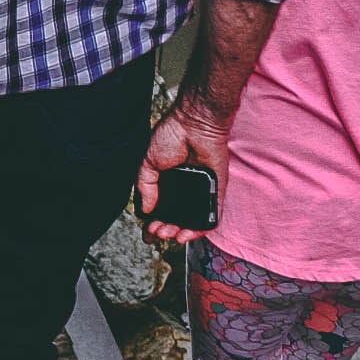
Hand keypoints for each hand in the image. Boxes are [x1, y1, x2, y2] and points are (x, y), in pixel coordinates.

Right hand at [136, 98, 229, 243]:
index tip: (147, 231)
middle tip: (158, 231)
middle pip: (173, 219)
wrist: (195, 125)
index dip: (151, 223)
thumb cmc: (172, 136)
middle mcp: (182, 191)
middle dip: (163, 230)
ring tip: (170, 234)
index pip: (158, 210)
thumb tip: (145, 208)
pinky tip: (187, 234)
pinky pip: (210, 217)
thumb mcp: (148, 161)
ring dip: (179, 233)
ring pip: (190, 222)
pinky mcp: (214, 194)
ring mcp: (199, 194)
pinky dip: (200, 229)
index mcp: (165, 183)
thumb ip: (145, 185)